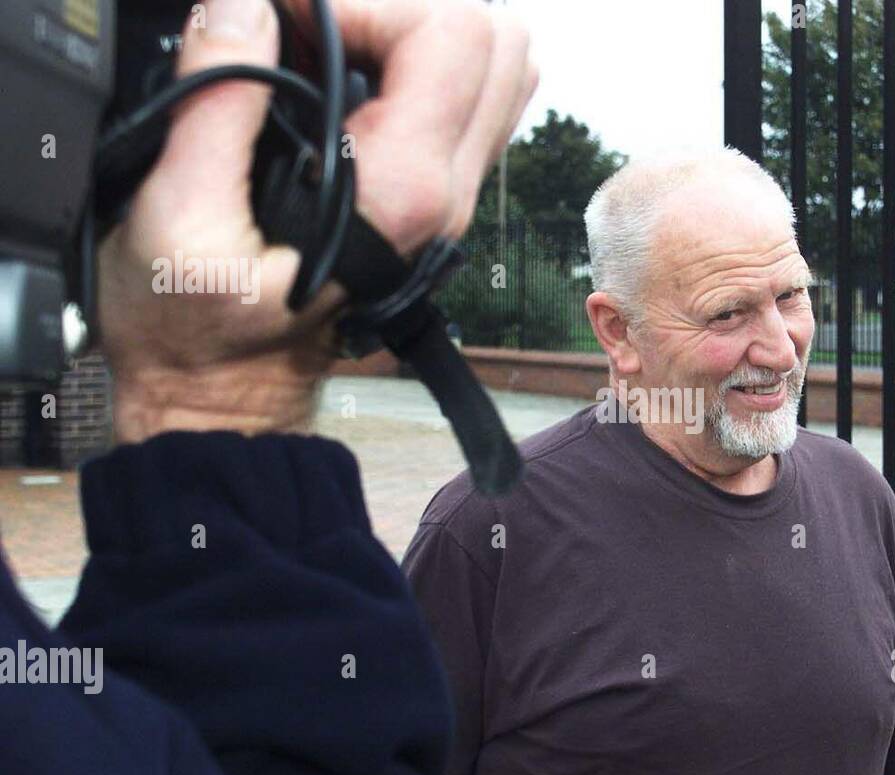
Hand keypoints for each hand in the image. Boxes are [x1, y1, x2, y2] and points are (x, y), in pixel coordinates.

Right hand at [100, 0, 536, 442]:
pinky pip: (471, 106)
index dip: (368, 2)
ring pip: (497, 71)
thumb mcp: (179, 213)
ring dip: (418, 34)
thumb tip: (246, 3)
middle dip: (403, 9)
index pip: (454, 36)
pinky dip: (424, 66)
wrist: (228, 396)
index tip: (289, 19)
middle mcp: (446, 193)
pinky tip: (354, 78)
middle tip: (318, 31)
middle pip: (496, 43)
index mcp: (403, 190)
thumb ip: (218, 96)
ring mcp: (449, 198)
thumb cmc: (198, 328)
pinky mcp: (433, 199)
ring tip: (334, 51)